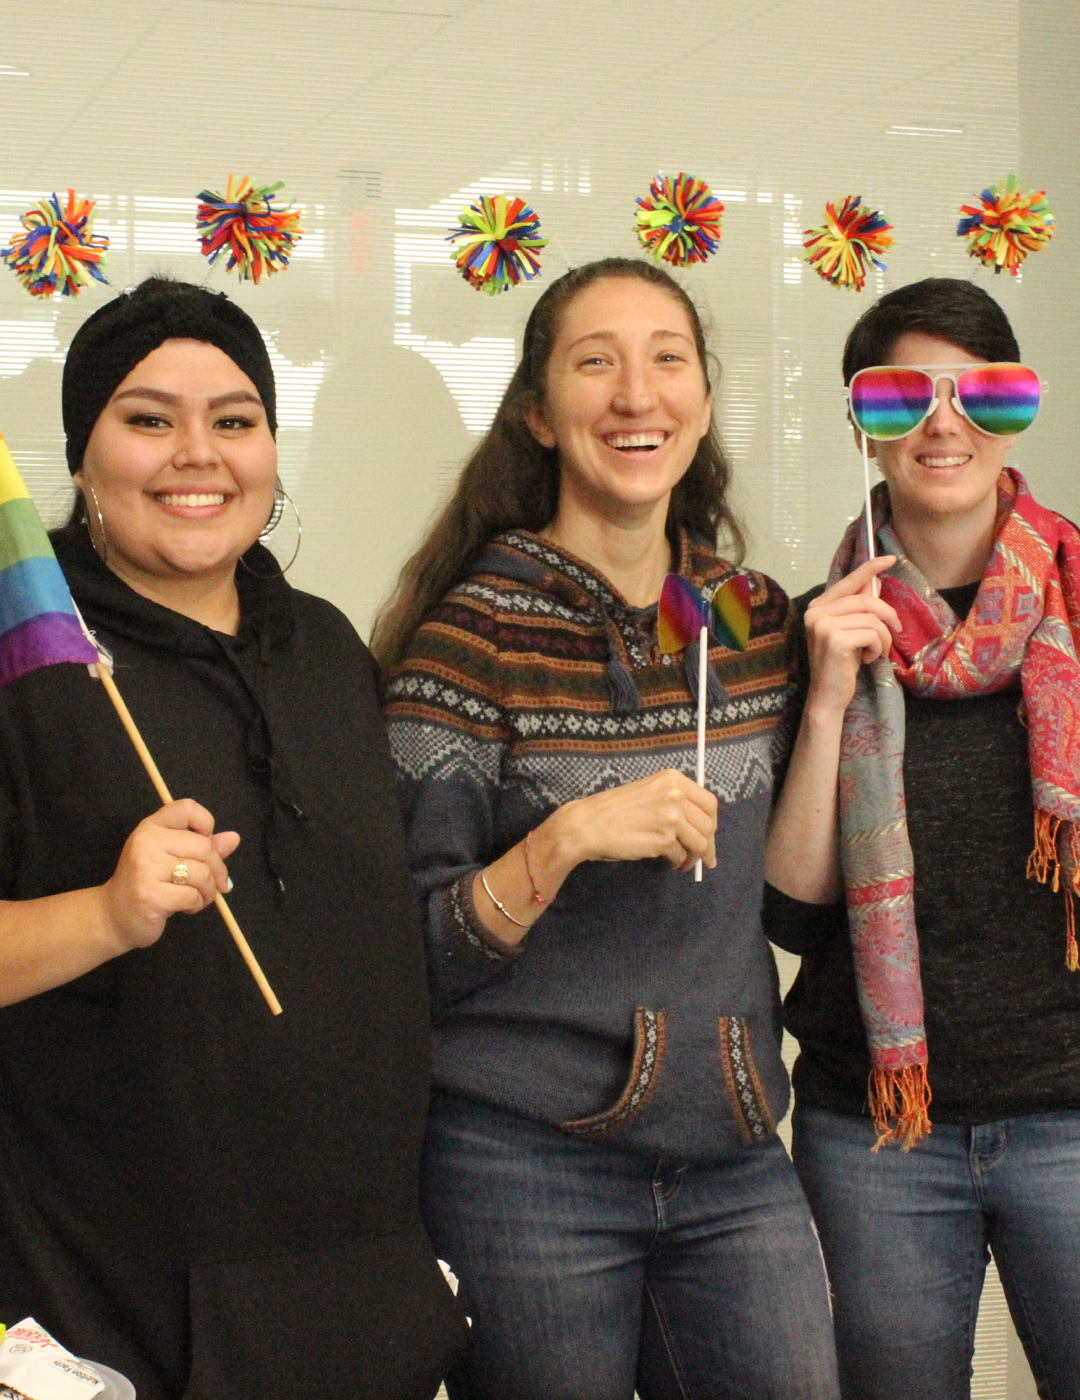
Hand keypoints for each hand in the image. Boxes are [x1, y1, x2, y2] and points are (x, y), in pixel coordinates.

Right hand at [101, 800, 239, 952]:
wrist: (113, 917)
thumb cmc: (148, 884)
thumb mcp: (173, 858)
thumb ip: (203, 847)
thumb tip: (234, 837)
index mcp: (152, 826)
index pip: (187, 808)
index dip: (206, 824)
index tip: (207, 845)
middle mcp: (146, 841)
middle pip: (204, 847)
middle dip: (218, 870)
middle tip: (216, 886)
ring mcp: (145, 867)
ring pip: (202, 874)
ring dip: (208, 892)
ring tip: (196, 898)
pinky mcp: (148, 894)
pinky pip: (191, 896)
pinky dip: (196, 905)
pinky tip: (184, 908)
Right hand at [550, 769, 717, 873]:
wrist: (587, 824)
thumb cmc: (612, 810)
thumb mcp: (647, 792)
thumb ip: (673, 800)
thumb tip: (696, 824)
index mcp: (673, 779)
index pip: (709, 803)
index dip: (711, 823)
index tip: (708, 835)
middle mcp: (676, 795)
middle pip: (708, 825)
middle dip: (708, 844)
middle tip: (703, 857)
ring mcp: (671, 817)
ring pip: (700, 843)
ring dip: (694, 857)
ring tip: (684, 864)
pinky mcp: (663, 840)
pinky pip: (680, 856)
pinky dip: (677, 863)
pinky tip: (669, 863)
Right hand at [804, 557, 899, 715]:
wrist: (827, 696)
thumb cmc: (840, 665)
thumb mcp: (850, 632)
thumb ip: (858, 608)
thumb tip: (875, 583)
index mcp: (817, 607)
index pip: (848, 582)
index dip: (870, 568)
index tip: (890, 558)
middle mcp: (816, 613)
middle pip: (866, 600)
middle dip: (888, 616)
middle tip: (896, 631)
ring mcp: (823, 626)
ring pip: (872, 618)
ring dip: (884, 637)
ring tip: (877, 652)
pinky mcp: (835, 640)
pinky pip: (872, 633)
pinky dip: (878, 648)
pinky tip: (867, 660)